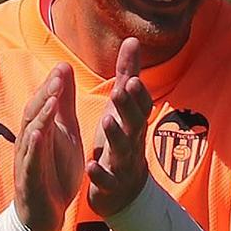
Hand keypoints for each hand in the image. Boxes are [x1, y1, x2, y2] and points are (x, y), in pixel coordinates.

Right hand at [14, 63, 84, 230]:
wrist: (44, 215)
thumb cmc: (54, 172)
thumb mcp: (65, 134)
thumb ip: (64, 105)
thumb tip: (64, 69)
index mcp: (40, 131)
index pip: (42, 103)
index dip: (51, 86)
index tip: (63, 68)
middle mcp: (29, 143)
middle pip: (33, 114)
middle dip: (45, 94)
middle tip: (59, 76)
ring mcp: (27, 162)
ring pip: (31, 135)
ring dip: (41, 116)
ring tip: (53, 98)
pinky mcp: (29, 181)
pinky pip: (30, 162)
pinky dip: (33, 148)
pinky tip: (39, 134)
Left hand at [86, 37, 151, 216]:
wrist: (123, 190)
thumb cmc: (122, 140)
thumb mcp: (123, 108)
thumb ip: (128, 75)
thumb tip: (132, 40)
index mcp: (133, 123)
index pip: (141, 106)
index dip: (138, 95)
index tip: (132, 79)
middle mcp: (132, 142)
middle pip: (135, 124)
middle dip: (128, 108)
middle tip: (120, 91)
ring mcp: (123, 164)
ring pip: (122, 149)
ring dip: (116, 135)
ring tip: (106, 120)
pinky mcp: (111, 184)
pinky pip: (107, 180)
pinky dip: (100, 174)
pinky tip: (90, 166)